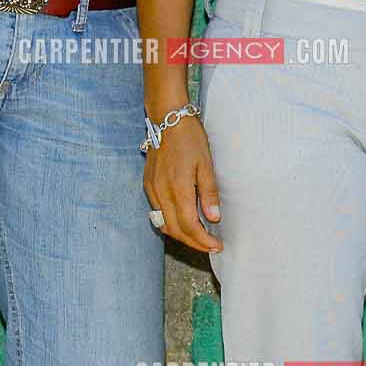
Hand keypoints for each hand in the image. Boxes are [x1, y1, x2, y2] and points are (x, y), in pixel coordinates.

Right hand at [142, 115, 221, 252]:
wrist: (167, 119)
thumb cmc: (189, 138)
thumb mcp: (206, 163)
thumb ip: (209, 192)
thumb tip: (214, 218)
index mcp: (178, 188)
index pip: (190, 226)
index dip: (203, 240)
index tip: (217, 246)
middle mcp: (161, 193)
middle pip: (175, 230)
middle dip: (193, 243)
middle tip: (210, 246)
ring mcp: (152, 190)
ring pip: (164, 224)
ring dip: (181, 235)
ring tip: (199, 236)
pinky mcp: (148, 185)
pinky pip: (157, 213)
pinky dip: (170, 222)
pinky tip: (183, 219)